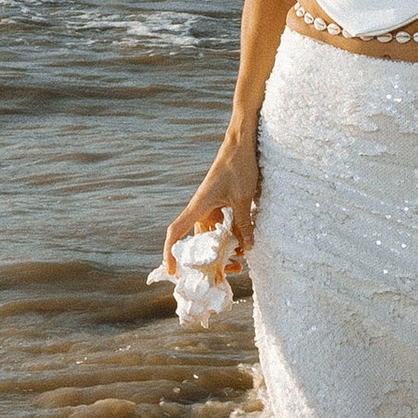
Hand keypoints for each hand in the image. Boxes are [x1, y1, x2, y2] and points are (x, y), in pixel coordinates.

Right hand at [166, 135, 258, 268]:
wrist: (243, 145)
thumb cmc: (237, 166)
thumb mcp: (242, 198)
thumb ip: (243, 224)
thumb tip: (247, 248)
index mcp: (198, 207)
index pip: (176, 231)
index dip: (170, 251)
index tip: (171, 270)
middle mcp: (202, 210)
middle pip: (199, 241)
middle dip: (209, 260)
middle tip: (228, 272)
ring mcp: (212, 208)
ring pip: (213, 236)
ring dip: (223, 250)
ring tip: (239, 264)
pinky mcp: (223, 206)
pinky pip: (224, 227)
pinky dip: (232, 238)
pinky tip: (245, 245)